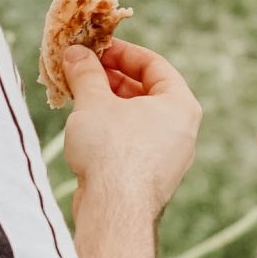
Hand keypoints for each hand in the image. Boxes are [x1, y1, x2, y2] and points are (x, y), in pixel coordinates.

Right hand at [59, 40, 200, 211]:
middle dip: (110, 78)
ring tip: (76, 94)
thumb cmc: (112, 150)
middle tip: (80, 68)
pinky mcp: (150, 177)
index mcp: (180, 105)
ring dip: (106, 103)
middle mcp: (181, 130)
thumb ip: (86, 73)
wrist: (114, 210)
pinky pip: (131, 142)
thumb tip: (74, 53)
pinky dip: (110, 129)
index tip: (95, 47)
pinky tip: (83, 126)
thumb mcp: (94, 101)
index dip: (122, 52)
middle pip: (145, 91)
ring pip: (136, 118)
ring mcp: (168, 157)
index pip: (155, 65)